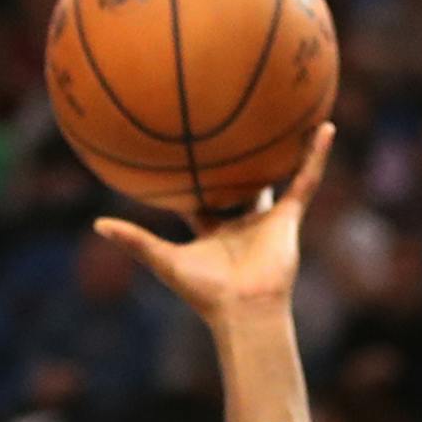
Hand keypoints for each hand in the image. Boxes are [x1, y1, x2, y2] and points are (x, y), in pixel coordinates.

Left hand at [91, 122, 333, 320]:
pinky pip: (306, 181)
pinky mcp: (290, 219)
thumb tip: (96, 224)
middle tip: (233, 121)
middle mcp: (240, 222)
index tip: (185, 147)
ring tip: (288, 110)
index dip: (194, 174)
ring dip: (284, 147)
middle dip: (237, 158)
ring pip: (277, 175)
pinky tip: (325, 126)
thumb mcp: (164, 260)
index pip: (201, 196)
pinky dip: (316, 157)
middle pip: (239, 182)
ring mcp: (267, 219)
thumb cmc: (204, 291)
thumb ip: (134, 240)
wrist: (243, 310)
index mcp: (212, 230)